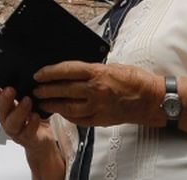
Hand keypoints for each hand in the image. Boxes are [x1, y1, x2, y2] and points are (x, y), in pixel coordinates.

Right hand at [0, 82, 57, 153]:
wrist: (44, 140)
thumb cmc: (35, 119)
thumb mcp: (29, 101)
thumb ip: (23, 90)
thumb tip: (23, 72)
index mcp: (8, 108)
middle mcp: (9, 119)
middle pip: (1, 110)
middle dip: (4, 99)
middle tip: (10, 89)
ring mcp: (18, 130)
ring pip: (12, 123)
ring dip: (18, 111)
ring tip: (26, 100)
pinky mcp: (29, 139)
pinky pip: (28, 132)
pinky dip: (31, 123)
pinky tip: (35, 115)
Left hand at [31, 61, 162, 127]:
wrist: (152, 99)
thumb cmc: (135, 79)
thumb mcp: (112, 66)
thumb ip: (92, 70)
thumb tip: (73, 70)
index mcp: (98, 72)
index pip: (66, 70)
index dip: (49, 72)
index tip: (38, 74)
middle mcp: (96, 90)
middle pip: (63, 89)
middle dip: (46, 90)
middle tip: (35, 90)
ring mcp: (98, 107)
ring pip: (68, 107)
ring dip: (53, 105)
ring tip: (43, 103)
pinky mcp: (101, 120)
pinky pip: (79, 119)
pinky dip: (68, 116)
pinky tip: (61, 113)